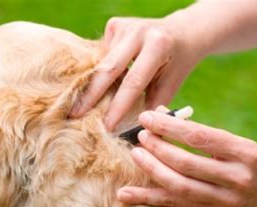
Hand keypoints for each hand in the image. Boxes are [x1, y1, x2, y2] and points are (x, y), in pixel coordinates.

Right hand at [69, 16, 206, 129]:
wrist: (181, 32)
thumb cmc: (176, 65)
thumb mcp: (171, 85)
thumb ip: (151, 105)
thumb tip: (130, 131)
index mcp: (158, 46)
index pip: (133, 82)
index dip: (118, 106)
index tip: (107, 126)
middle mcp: (138, 32)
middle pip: (108, 68)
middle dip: (91, 95)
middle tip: (75, 115)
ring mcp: (124, 26)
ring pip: (102, 62)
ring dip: (95, 84)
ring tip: (83, 105)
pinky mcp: (114, 25)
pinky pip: (102, 55)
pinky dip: (101, 71)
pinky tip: (102, 81)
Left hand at [117, 109, 256, 206]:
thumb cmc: (256, 166)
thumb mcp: (240, 145)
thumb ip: (206, 136)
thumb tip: (164, 117)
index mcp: (244, 152)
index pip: (200, 137)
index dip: (170, 127)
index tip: (148, 117)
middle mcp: (236, 177)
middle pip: (187, 163)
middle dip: (158, 148)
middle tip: (141, 135)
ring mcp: (224, 199)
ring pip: (180, 186)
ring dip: (152, 170)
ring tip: (136, 154)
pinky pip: (176, 204)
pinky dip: (148, 198)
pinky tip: (125, 193)